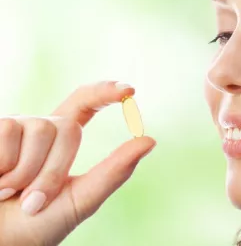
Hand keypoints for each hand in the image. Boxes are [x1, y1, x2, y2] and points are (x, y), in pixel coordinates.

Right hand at [0, 81, 156, 245]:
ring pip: (40, 129)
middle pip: (69, 127)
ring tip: (8, 193)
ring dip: (25, 173)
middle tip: (34, 201)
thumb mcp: (80, 199)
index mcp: (61, 141)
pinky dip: (2, 166)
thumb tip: (150, 141)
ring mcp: (13, 127)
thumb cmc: (34, 226)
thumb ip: (114, 171)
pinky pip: (8, 132)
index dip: (106, 92)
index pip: (85, 104)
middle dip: (54, 170)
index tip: (130, 90)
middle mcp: (38, 128)